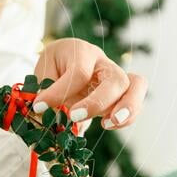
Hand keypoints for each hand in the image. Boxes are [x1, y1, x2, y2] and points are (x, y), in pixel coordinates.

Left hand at [32, 38, 146, 129]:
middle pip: (115, 78)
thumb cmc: (52, 67)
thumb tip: (49, 117)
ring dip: (126, 108)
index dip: (59, 92)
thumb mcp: (43, 73)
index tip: (39, 106)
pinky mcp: (122, 92)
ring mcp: (116, 76)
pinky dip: (128, 117)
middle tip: (74, 116)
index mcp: (80, 51)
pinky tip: (108, 125)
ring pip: (136, 86)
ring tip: (107, 124)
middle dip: (97, 102)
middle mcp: (103, 62)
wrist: (63, 60)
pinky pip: (136, 102)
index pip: (78, 72)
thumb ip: (46, 90)